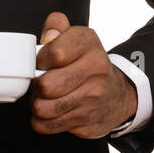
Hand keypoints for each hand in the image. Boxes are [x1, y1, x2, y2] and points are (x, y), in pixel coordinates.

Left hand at [31, 12, 137, 138]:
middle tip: (41, 82)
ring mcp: (92, 98)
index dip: (39, 59)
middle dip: (36, 85)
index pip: (54, 53)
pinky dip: (41, 121)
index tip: (42, 62)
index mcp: (89, 44)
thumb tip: (48, 34)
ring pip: (43, 108)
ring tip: (45, 97)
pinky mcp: (85, 121)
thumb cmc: (88, 65)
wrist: (117, 95)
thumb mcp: (76, 39)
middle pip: (46, 85)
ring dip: (37, 103)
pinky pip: (47, 126)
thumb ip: (57, 27)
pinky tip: (51, 112)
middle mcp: (95, 70)